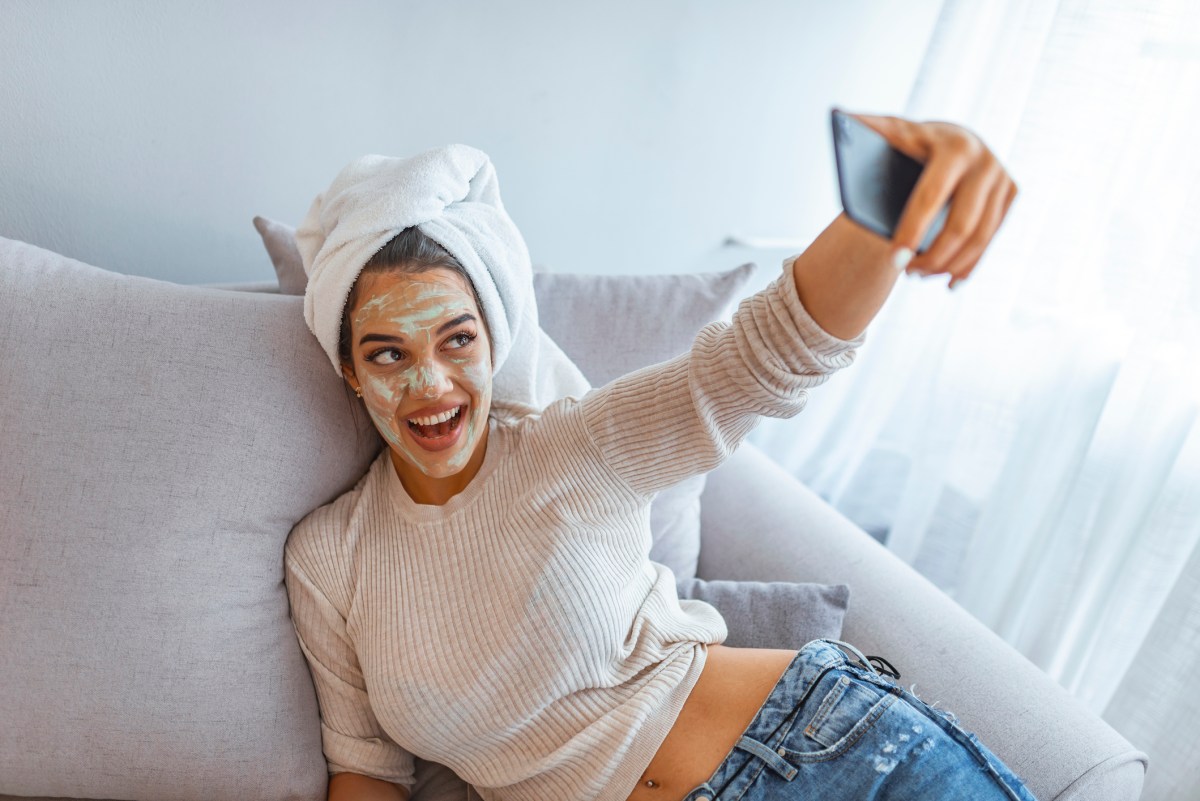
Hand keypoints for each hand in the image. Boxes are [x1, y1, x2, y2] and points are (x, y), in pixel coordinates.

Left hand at [846, 112, 1018, 289]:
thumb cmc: (909, 142)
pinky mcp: (1010, 194)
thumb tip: (838, 117)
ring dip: (947, 265)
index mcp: (954, 146)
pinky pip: (991, 240)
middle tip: (905, 272)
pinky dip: (969, 265)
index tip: (894, 259)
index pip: (931, 197)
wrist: (947, 141)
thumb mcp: (891, 132)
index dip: (912, 231)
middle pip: (962, 226)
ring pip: (980, 239)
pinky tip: (948, 281)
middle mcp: (986, 161)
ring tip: (917, 273)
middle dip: (932, 257)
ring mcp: (1003, 178)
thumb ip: (868, 128)